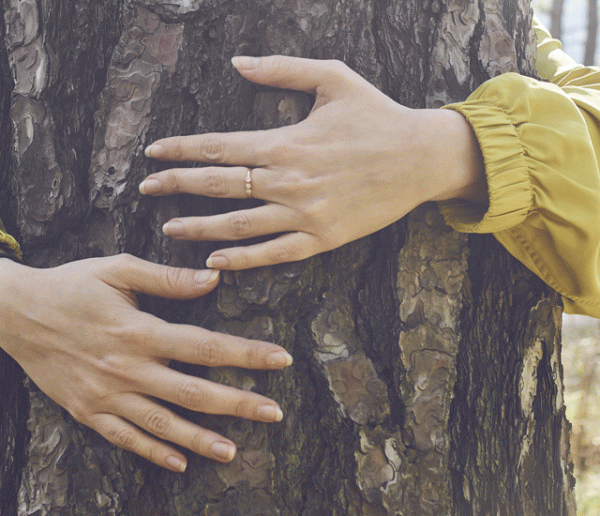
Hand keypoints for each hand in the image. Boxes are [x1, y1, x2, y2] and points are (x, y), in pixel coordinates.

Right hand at [0, 255, 291, 471]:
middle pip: (193, 392)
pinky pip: (124, 438)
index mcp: (140, 331)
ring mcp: (106, 395)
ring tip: (234, 451)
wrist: (15, 312)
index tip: (280, 360)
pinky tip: (178, 464)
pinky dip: (152, 452)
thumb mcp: (117, 269)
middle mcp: (127, 368)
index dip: (247, 354)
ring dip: (200, 439)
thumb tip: (213, 279)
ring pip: (162, 424)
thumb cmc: (70, 285)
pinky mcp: (87, 411)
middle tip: (274, 413)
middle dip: (237, 404)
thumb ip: (167, 278)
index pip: (206, 346)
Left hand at [140, 55, 485, 269]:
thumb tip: (237, 62)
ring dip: (199, 227)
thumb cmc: (377, 115)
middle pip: (218, 186)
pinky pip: (275, 253)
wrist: (421, 158)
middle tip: (146, 189)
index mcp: (285, 141)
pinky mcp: (323, 238)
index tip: (153, 153)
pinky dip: (243, 258)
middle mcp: (287, 180)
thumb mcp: (333, 77)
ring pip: (239, 225)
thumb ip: (282, 69)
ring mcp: (304, 214)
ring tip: (169, 229)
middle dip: (177, 186)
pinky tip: (216, 261)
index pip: (218, 147)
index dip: (181, 150)